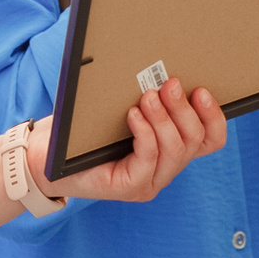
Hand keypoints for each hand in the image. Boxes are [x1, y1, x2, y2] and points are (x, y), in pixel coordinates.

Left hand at [32, 79, 225, 203]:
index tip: (203, 89)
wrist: (44, 157)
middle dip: (184, 109)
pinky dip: (145, 133)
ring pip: (175, 149)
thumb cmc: (85, 130)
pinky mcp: (130, 188)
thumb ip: (149, 100)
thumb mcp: (124, 109)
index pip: (210, 140)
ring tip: (150, 96)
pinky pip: (148, 159)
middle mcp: (166, 169)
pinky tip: (133, 114)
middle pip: (195, 140)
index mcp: (171, 151)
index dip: (214, 116)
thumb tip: (163, 70)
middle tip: (170, 83)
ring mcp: (150, 182)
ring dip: (164, 118)